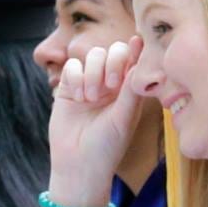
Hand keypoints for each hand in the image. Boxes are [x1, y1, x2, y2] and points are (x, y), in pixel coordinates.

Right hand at [47, 40, 143, 204]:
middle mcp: (111, 85)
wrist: (79, 164)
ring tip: (90, 98)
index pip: (133, 61)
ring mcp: (89, 84)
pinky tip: (77, 97)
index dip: (135, 49)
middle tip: (110, 86)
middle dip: (111, 63)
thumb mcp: (124, 117)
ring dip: (92, 73)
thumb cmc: (108, 146)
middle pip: (112, 52)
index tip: (138, 41)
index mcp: (129, 90)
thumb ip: (130, 88)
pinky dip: (75, 77)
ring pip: (91, 57)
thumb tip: (139, 59)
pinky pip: (71, 67)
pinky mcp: (68, 88)